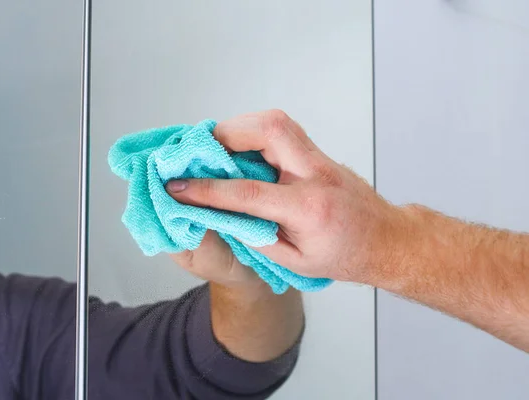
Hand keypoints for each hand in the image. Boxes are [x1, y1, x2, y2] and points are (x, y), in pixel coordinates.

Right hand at [166, 110, 407, 283]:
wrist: (386, 240)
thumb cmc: (345, 256)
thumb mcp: (296, 262)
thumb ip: (255, 237)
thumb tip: (218, 215)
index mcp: (309, 209)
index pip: (249, 193)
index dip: (208, 189)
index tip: (179, 186)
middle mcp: (316, 174)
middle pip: (270, 130)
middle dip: (226, 134)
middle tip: (198, 151)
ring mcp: (320, 158)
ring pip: (276, 121)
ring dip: (239, 127)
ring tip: (214, 147)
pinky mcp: (318, 153)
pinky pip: (282, 130)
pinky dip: (254, 132)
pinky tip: (239, 147)